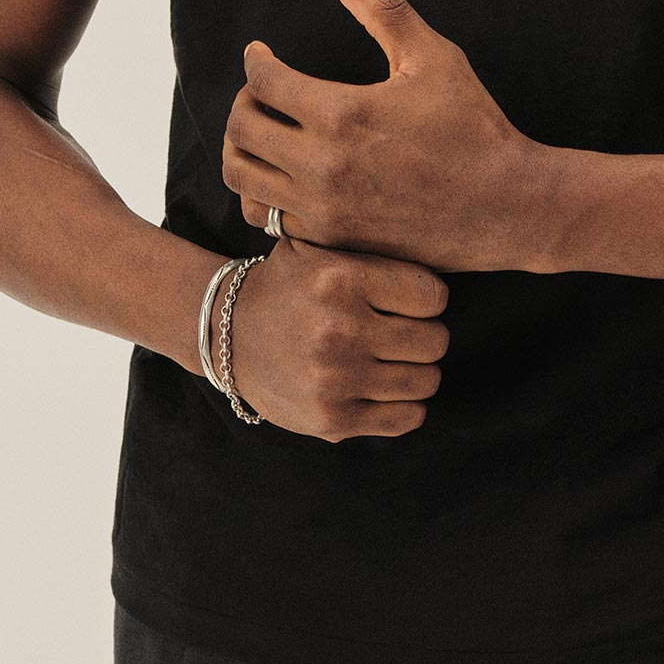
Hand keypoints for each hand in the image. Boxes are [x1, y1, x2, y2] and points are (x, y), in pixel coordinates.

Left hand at [222, 0, 545, 273]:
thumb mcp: (434, 57)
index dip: (255, 61)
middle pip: (241, 129)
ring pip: (243, 178)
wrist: (507, 207)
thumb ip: (381, 8)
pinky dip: (266, 191)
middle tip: (260, 92)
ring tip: (265, 132)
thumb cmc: (474, 127)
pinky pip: (269, 217)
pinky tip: (287, 173)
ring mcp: (325, 208)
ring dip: (244, 149)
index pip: (261, 82)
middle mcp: (323, 164)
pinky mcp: (333, 239)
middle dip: (242, 103)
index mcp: (342, 113)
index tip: (261, 54)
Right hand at [224, 233, 448, 441]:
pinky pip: (406, 418)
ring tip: (394, 360)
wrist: (227, 334)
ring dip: (416, 372)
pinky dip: (405, 406)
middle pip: (435, 341)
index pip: (433, 296)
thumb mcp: (318, 247)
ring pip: (426, 382)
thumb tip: (436, 244)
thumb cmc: (289, 285)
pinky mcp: (331, 419)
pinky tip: (385, 390)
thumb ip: (369, 244)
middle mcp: (338, 329)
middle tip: (403, 333)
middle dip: (425, 336)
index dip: (427, 299)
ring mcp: (334, 379)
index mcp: (340, 279)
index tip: (410, 302)